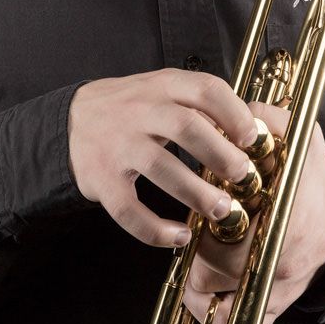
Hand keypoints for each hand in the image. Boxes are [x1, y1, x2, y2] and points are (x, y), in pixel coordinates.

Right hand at [67, 70, 258, 248]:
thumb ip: (200, 106)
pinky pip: (129, 209)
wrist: (70, 121)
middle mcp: (139, 112)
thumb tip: (251, 135)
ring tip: (222, 210)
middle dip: (221, 154)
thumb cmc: (131, 109)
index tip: (254, 138)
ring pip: (161, 167)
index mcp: (163, 87)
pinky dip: (156, 229)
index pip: (205, 89)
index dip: (235, 113)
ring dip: (197, 193)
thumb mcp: (163, 91)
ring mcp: (118, 146)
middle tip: (244, 176)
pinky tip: (179, 237)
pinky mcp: (101, 180)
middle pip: (186, 126)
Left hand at [174, 101, 324, 323]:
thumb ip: (270, 120)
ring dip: (203, 302)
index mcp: (289, 216)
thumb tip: (237, 112)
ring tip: (190, 294)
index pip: (237, 233)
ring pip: (231, 309)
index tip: (205, 223)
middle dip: (202, 265)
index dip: (213, 235)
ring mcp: (281, 289)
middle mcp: (285, 259)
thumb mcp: (301, 138)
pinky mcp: (275, 307)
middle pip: (225, 272)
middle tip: (194, 253)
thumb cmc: (313, 179)